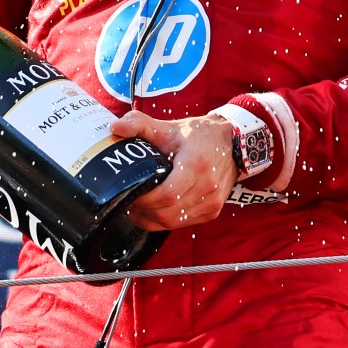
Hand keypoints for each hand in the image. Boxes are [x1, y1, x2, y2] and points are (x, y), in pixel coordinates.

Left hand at [113, 111, 235, 232]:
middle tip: (126, 200)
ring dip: (151, 218)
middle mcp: (208, 187)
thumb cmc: (198, 135)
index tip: (127, 192)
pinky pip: (183, 223)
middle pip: (168, 212)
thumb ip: (139, 124)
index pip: (166, 194)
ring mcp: (213, 202)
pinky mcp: (213, 211)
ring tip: (135, 207)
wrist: (233, 142)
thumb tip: (114, 128)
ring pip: (174, 222)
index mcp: (196, 164)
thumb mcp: (167, 127)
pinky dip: (165, 221)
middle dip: (143, 210)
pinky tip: (152, 211)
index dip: (144, 199)